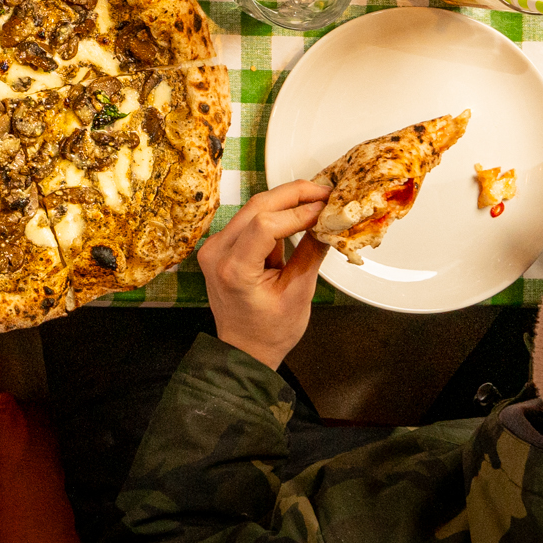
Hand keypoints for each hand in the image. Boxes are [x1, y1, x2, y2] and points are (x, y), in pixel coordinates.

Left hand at [196, 181, 330, 370]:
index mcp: (233, 269)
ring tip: (317, 201)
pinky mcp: (222, 246)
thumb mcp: (298, 293)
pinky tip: (298, 214)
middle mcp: (216, 252)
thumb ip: (311, 253)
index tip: (325, 207)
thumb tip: (327, 221)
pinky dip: (275, 214)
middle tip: (325, 192)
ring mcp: (215, 247)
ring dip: (286, 202)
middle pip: (257, 206)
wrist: (244, 349)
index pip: (266, 224)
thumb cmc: (267, 332)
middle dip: (294, 195)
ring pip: (253, 208)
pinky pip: (249, 220)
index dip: (299, 211)